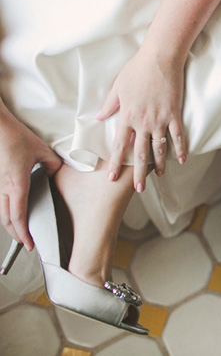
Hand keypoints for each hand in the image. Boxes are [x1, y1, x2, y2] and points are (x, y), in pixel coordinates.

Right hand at [0, 111, 61, 250]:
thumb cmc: (16, 137)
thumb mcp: (43, 151)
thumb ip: (52, 166)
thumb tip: (54, 174)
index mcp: (16, 183)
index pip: (19, 216)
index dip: (24, 233)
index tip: (30, 244)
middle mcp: (4, 187)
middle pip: (7, 220)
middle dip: (17, 235)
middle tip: (27, 243)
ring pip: (1, 212)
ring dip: (11, 225)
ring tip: (21, 232)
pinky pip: (1, 202)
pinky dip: (7, 212)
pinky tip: (14, 214)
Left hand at [96, 49, 186, 191]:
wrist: (160, 58)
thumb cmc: (137, 70)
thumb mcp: (117, 87)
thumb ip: (109, 105)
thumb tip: (99, 118)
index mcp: (127, 116)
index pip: (120, 145)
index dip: (116, 163)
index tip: (112, 178)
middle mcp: (143, 122)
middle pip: (140, 153)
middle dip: (138, 173)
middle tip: (139, 188)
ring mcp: (160, 120)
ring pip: (160, 148)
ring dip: (159, 165)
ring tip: (158, 176)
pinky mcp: (174, 114)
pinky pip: (178, 136)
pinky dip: (180, 149)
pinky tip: (181, 160)